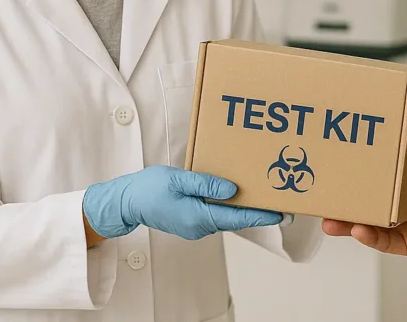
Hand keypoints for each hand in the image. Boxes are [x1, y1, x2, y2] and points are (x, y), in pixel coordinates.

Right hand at [83, 166, 281, 240]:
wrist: (124, 202)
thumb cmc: (147, 188)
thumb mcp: (178, 180)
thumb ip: (206, 184)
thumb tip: (233, 190)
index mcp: (198, 217)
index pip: (238, 218)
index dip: (261, 215)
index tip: (282, 214)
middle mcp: (199, 226)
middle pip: (235, 218)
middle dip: (258, 211)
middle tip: (281, 202)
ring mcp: (195, 226)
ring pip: (226, 216)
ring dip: (244, 208)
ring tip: (264, 195)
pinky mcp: (190, 221)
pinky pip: (215, 214)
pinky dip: (229, 206)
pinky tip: (237, 194)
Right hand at [322, 122, 406, 263]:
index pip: (376, 173)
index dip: (358, 169)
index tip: (338, 159)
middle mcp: (400, 201)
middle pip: (365, 201)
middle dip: (343, 200)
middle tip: (322, 194)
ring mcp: (403, 223)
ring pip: (368, 223)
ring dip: (349, 222)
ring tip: (330, 219)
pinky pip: (385, 242)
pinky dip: (371, 237)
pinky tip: (359, 230)